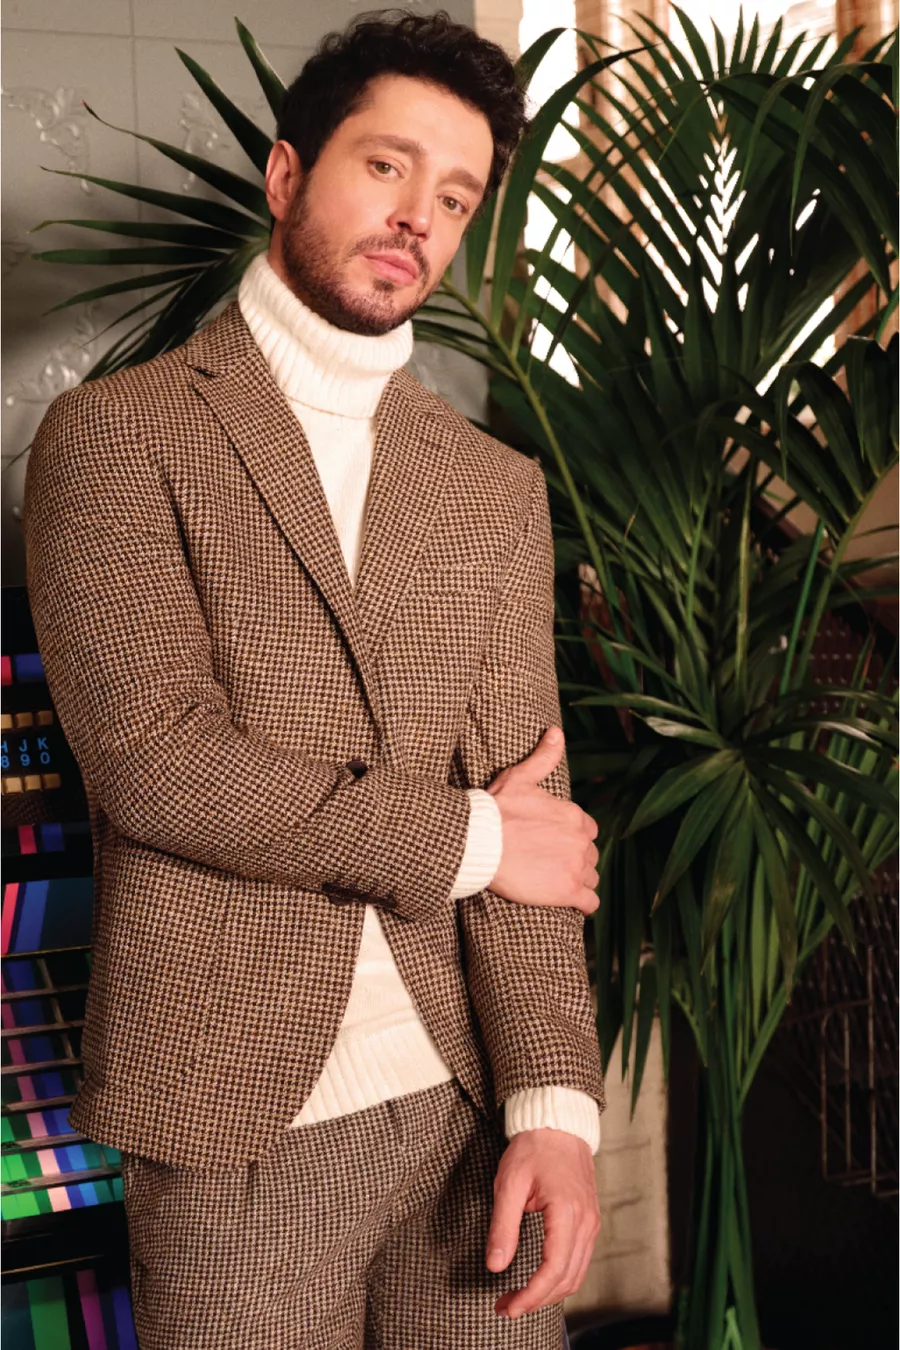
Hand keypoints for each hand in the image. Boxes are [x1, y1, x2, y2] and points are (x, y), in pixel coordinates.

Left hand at [485, 1127, 601, 1319]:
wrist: (558, 1123)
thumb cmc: (533, 1148)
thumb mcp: (509, 1184)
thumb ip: (503, 1226)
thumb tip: (495, 1265)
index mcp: (567, 1211)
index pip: (553, 1269)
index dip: (531, 1295)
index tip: (509, 1307)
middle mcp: (586, 1221)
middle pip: (567, 1279)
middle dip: (536, 1300)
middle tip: (506, 1307)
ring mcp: (591, 1222)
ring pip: (576, 1274)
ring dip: (549, 1293)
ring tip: (519, 1299)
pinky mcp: (589, 1221)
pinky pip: (580, 1261)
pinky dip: (561, 1278)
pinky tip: (540, 1281)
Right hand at [486, 726, 599, 915]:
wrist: (478, 843)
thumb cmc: (495, 810)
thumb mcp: (520, 777)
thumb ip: (543, 757)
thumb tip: (557, 732)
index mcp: (574, 815)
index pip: (587, 830)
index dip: (573, 837)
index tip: (554, 843)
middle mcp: (581, 840)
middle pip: (590, 854)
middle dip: (575, 859)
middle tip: (551, 864)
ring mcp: (576, 866)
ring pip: (591, 877)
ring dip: (579, 880)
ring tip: (555, 882)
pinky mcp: (568, 891)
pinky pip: (590, 902)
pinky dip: (584, 904)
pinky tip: (572, 902)